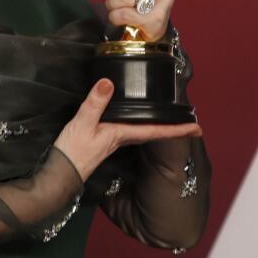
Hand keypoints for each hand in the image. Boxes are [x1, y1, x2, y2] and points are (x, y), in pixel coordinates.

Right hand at [54, 79, 201, 180]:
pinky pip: (128, 132)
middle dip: (171, 126)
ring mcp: (113, 142)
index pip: (156, 130)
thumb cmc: (72, 153)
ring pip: (141, 132)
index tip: (198, 127)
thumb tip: (109, 82)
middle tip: (189, 120)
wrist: (59, 175)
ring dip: (156, 126)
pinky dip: (138, 125)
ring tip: (167, 117)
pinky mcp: (103, 143)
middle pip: (152, 131)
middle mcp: (121, 139)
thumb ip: (95, 104)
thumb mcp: (82, 124)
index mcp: (121, 135)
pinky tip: (133, 121)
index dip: (177, 129)